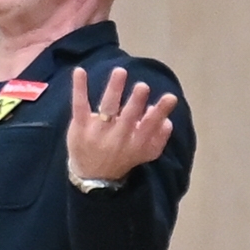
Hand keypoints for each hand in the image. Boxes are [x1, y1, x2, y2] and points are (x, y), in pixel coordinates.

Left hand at [67, 67, 178, 184]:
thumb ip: (159, 136)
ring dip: (114, 89)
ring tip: (120, 72)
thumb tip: (166, 119)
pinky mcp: (80, 127)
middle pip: (128, 118)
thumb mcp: (146, 153)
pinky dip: (80, 88)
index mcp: (135, 144)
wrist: (93, 177)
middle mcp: (117, 139)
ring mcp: (97, 133)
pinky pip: (80, 105)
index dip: (160, 113)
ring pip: (107, 108)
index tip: (170, 97)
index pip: (150, 127)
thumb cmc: (124, 157)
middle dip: (135, 102)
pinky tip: (80, 71)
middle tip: (142, 86)